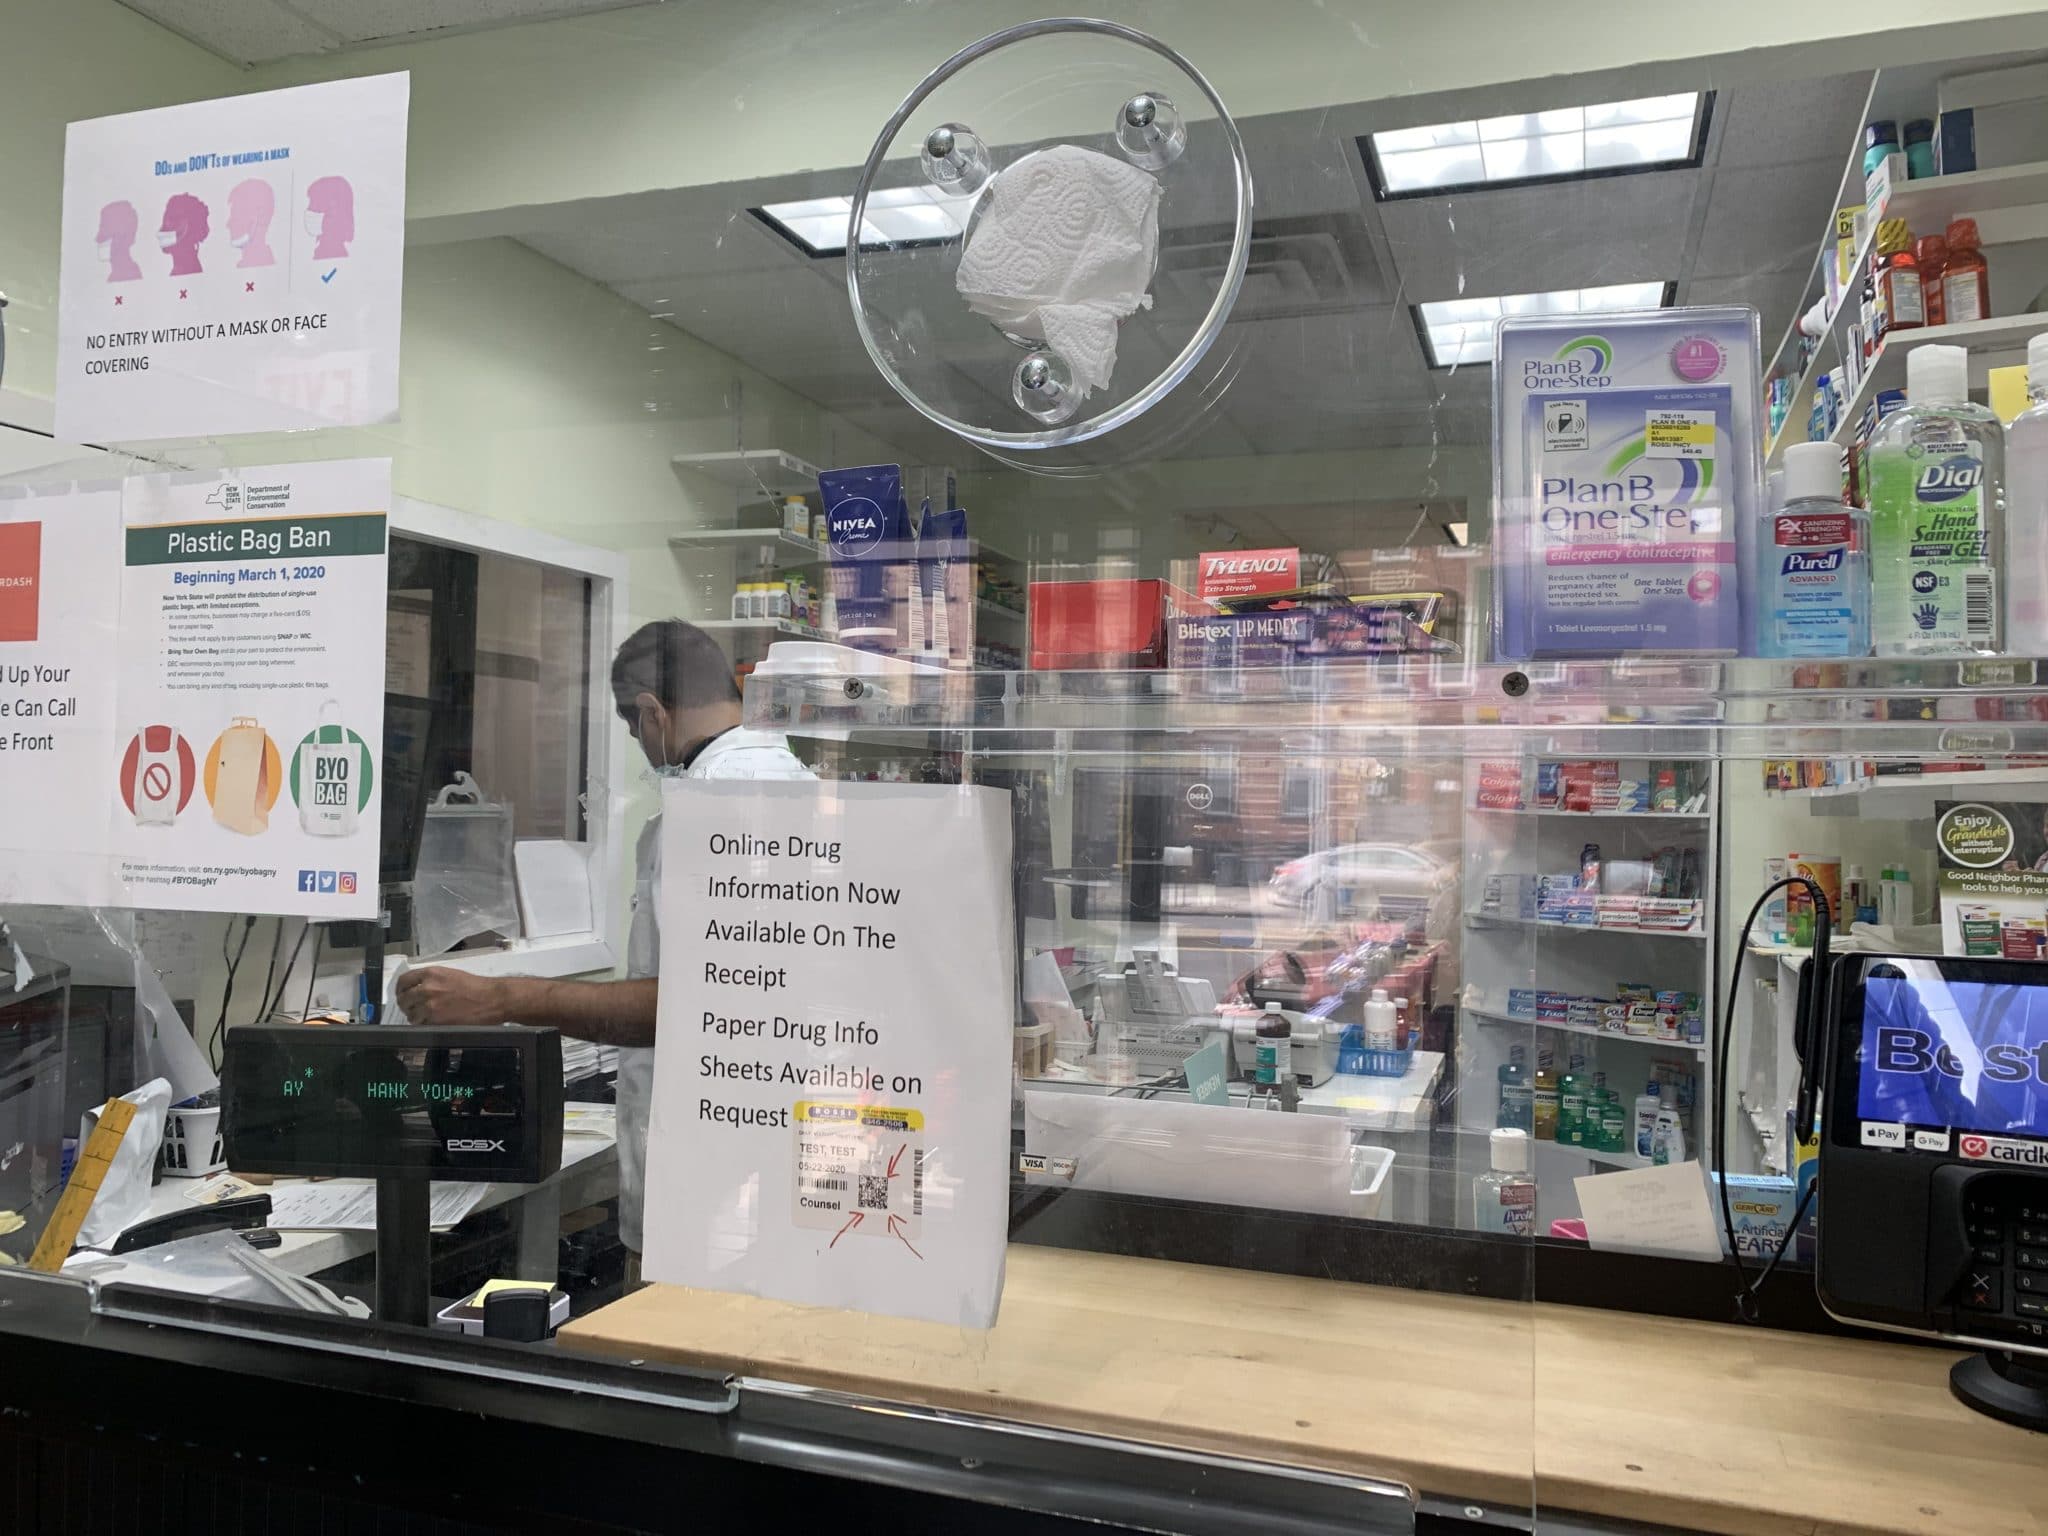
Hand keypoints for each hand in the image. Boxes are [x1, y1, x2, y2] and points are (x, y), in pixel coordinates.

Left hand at [395, 966, 509, 1027]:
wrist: (492, 998)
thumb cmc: (475, 986)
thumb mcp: (450, 974)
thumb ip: (431, 979)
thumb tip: (417, 988)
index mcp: (430, 973)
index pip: (403, 981)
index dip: (400, 990)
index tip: (402, 994)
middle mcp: (427, 988)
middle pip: (404, 999)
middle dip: (406, 1005)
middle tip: (413, 1008)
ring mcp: (430, 1006)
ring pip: (411, 1014)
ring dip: (416, 1016)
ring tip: (426, 1017)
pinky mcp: (436, 1021)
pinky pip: (421, 1025)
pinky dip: (424, 1025)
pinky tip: (434, 1022)